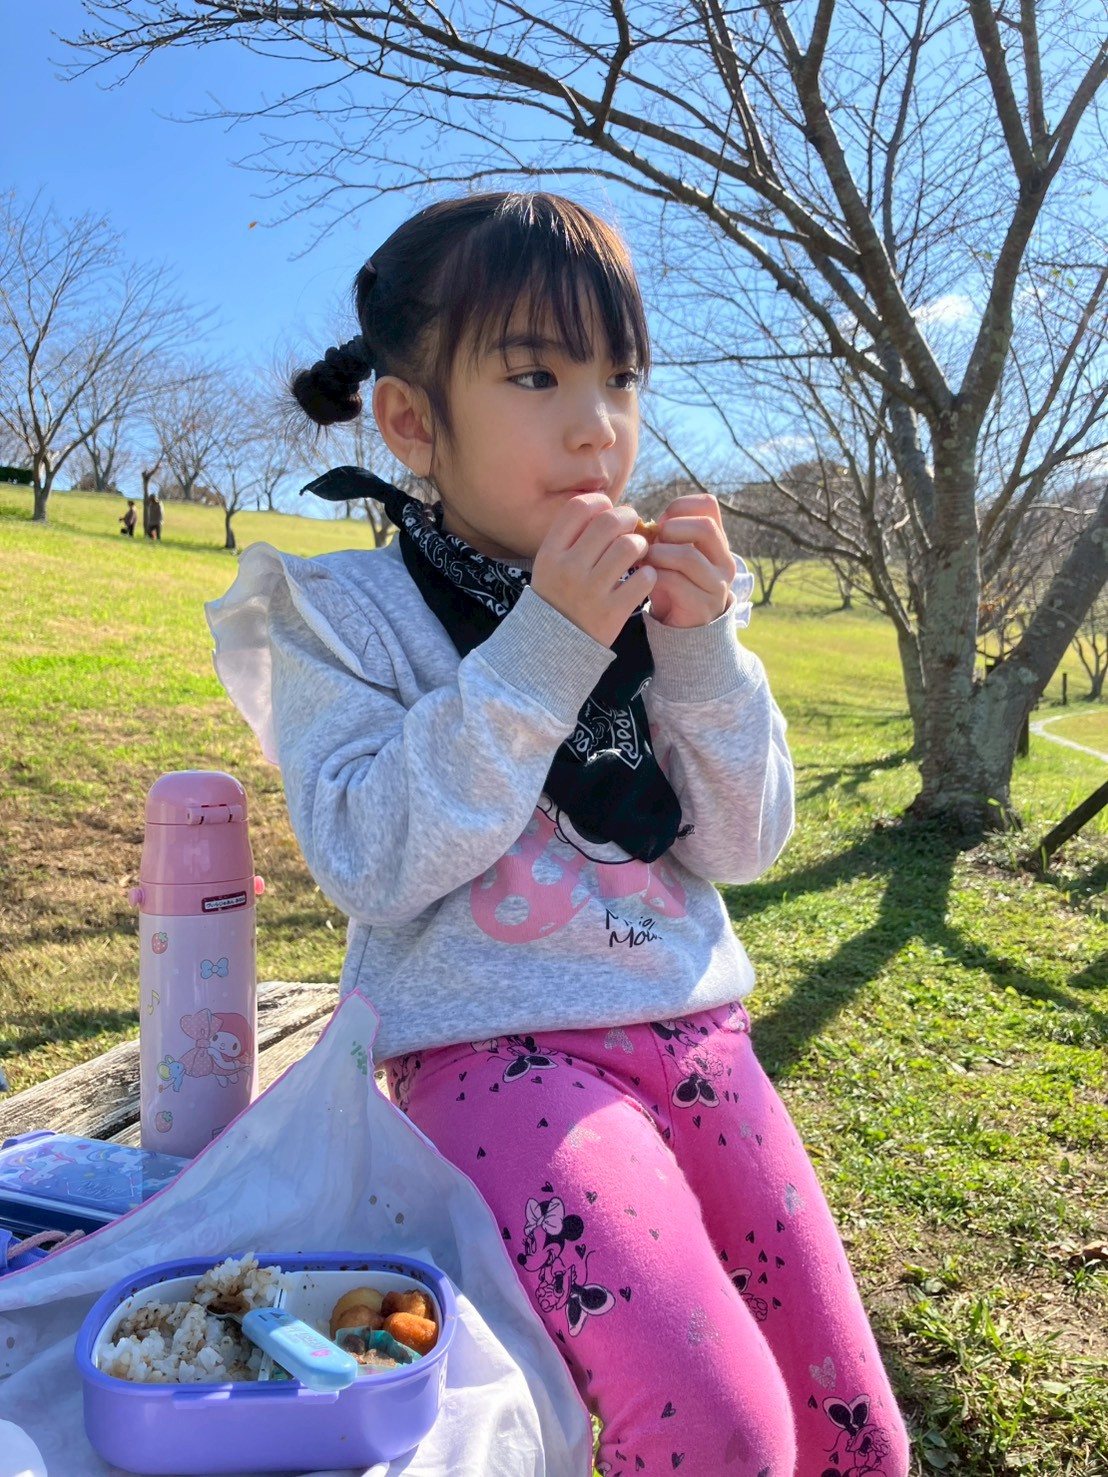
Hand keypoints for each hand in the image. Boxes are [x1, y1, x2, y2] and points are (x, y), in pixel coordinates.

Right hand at [531, 494, 655, 647]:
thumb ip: (572, 537)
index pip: (578, 508)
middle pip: (608, 522)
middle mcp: (568, 569)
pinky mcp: (612, 612)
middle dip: (628, 518)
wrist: (553, 649)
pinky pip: (644, 578)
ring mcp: (590, 592)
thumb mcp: (550, 565)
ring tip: (639, 553)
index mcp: (550, 553)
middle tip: (633, 527)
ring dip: (641, 545)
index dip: (600, 502)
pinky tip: (642, 578)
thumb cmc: (558, 598)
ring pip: (629, 546)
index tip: (608, 511)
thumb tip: (609, 508)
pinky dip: (648, 574)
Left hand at [644, 493, 735, 627]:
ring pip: (688, 556)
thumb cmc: (673, 584)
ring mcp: (717, 585)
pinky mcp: (702, 605)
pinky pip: (675, 583)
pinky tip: (645, 578)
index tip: (660, 521)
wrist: (683, 628)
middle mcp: (724, 561)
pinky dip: (654, 576)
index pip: (708, 505)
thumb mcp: (673, 555)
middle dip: (671, 530)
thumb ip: (666, 536)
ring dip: (658, 554)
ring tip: (645, 560)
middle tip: (653, 542)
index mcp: (718, 542)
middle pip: (704, 528)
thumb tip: (648, 523)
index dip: (680, 506)